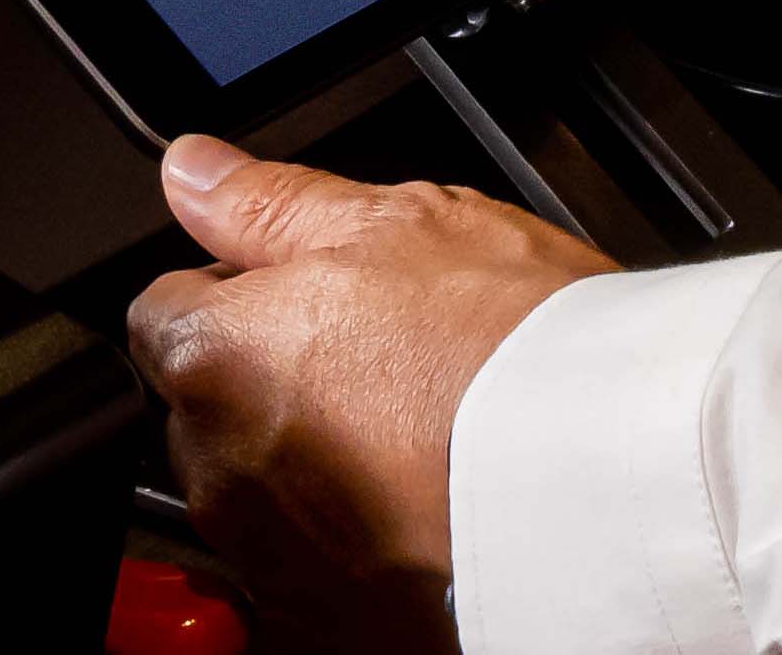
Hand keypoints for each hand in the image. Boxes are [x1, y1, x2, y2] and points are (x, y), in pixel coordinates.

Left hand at [127, 136, 615, 649]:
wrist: (615, 485)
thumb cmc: (513, 355)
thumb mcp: (397, 224)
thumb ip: (269, 203)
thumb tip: (194, 173)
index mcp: (217, 355)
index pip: (166, 307)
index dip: (239, 289)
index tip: (302, 290)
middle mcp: (222, 468)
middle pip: (209, 404)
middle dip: (273, 380)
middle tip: (383, 357)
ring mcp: (272, 558)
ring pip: (261, 489)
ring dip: (311, 463)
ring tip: (422, 431)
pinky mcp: (327, 627)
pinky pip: (310, 569)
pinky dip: (352, 539)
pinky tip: (427, 501)